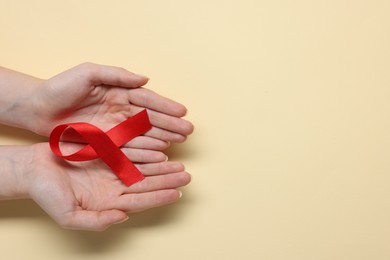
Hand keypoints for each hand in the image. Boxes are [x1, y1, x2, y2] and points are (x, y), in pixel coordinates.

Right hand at [26, 143, 190, 230]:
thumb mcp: (69, 216)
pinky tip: (160, 150)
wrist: (34, 169)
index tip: (177, 194)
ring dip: (161, 167)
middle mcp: (114, 186)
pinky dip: (145, 151)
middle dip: (167, 180)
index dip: (159, 197)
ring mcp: (112, 169)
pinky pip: (130, 152)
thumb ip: (96, 221)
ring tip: (179, 164)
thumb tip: (122, 217)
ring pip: (143, 168)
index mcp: (109, 202)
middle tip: (187, 176)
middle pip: (146, 184)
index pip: (140, 201)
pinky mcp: (107, 153)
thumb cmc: (48, 195)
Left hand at [31, 63, 193, 149]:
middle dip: (170, 124)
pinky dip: (145, 149)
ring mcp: (115, 127)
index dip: (165, 106)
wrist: (39, 108)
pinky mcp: (106, 142)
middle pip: (150, 118)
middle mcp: (121, 110)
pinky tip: (160, 151)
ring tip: (180, 141)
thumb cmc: (61, 87)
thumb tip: (145, 79)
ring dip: (163, 137)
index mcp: (119, 92)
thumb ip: (117, 75)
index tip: (183, 112)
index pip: (147, 100)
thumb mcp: (88, 73)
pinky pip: (130, 146)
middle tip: (188, 130)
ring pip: (144, 133)